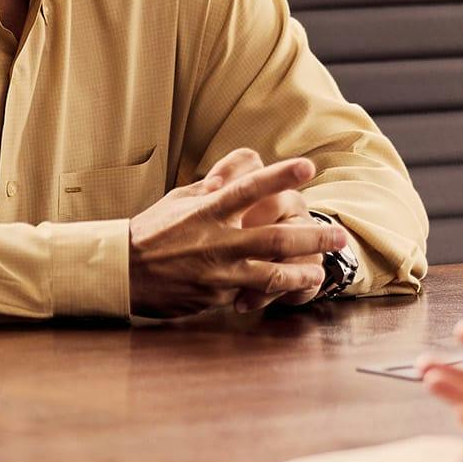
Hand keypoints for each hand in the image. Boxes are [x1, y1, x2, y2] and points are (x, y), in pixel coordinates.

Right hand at [127, 157, 348, 318]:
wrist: (123, 270)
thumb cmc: (153, 231)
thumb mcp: (180, 199)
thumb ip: (214, 187)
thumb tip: (242, 169)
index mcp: (206, 208)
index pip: (249, 186)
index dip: (280, 176)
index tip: (307, 167)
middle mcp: (217, 237)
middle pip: (275, 234)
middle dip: (312, 234)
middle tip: (339, 234)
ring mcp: (218, 269)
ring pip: (273, 270)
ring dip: (305, 268)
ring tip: (325, 266)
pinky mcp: (216, 294)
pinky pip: (255, 292)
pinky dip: (280, 290)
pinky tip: (298, 288)